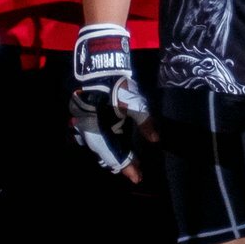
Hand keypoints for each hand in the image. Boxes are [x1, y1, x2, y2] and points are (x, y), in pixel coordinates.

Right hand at [69, 23, 156, 181]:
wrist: (100, 65)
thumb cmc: (117, 84)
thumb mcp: (133, 103)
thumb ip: (144, 122)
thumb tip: (155, 140)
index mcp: (102, 129)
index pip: (116, 154)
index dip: (127, 167)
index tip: (137, 178)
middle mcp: (92, 131)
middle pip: (107, 154)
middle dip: (122, 163)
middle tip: (136, 173)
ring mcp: (89, 125)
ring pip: (102, 148)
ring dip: (116, 155)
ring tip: (131, 163)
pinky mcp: (90, 118)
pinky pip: (99, 139)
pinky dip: (110, 146)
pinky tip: (119, 147)